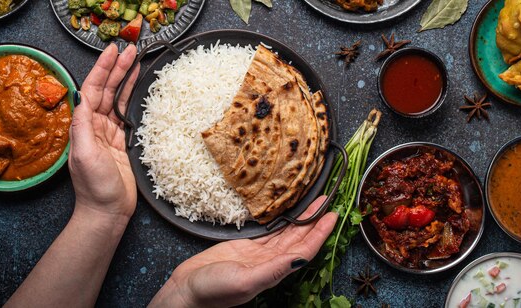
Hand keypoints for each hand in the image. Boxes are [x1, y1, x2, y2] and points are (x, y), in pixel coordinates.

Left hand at [69, 43, 139, 219]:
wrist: (108, 212)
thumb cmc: (95, 188)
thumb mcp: (85, 156)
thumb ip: (83, 126)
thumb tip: (82, 97)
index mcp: (83, 127)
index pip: (92, 90)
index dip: (102, 69)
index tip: (112, 52)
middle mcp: (95, 127)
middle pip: (106, 90)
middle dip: (117, 68)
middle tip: (130, 49)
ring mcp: (110, 134)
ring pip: (118, 99)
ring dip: (126, 80)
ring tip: (137, 61)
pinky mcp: (123, 143)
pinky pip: (128, 115)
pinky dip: (134, 99)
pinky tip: (141, 88)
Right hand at [149, 196, 337, 307]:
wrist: (187, 291)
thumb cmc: (212, 291)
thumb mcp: (245, 281)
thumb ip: (273, 270)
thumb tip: (299, 258)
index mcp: (274, 272)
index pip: (304, 250)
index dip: (320, 233)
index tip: (332, 217)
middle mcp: (271, 263)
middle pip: (299, 239)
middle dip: (315, 221)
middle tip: (327, 202)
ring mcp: (259, 255)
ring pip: (286, 234)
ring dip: (301, 219)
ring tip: (314, 203)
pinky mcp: (246, 248)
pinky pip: (269, 232)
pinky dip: (281, 221)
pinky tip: (288, 212)